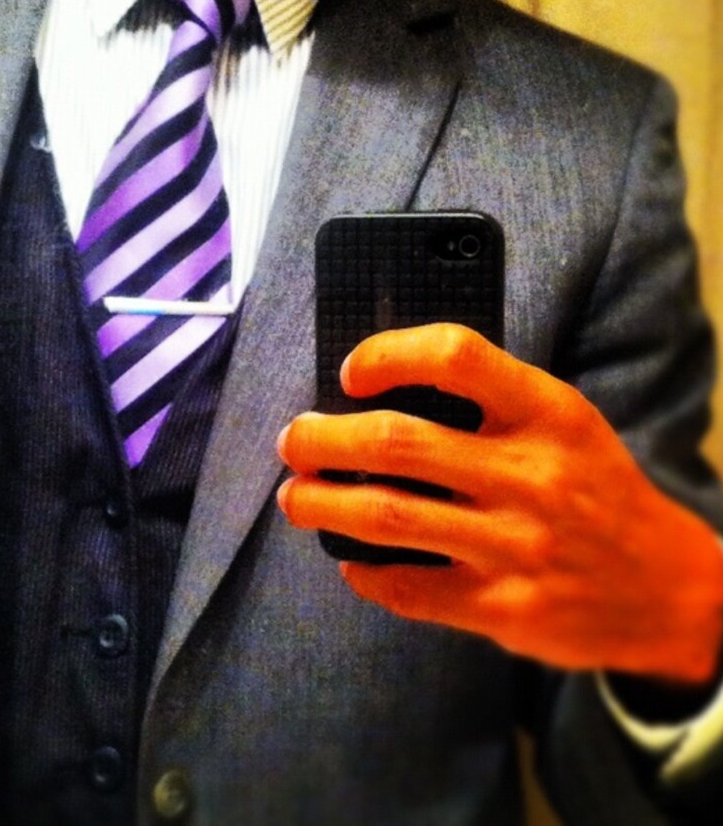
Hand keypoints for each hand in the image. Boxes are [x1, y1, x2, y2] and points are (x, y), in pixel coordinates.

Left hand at [276, 324, 722, 683]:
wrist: (669, 588)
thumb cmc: (594, 488)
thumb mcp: (564, 422)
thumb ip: (491, 400)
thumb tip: (380, 387)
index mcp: (547, 412)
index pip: (456, 356)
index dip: (389, 354)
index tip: (350, 372)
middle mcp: (532, 474)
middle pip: (399, 442)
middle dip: (326, 439)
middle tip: (294, 439)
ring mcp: (518, 546)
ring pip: (390, 518)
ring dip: (324, 506)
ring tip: (296, 497)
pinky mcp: (508, 609)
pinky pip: (414, 590)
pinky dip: (367, 575)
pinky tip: (349, 562)